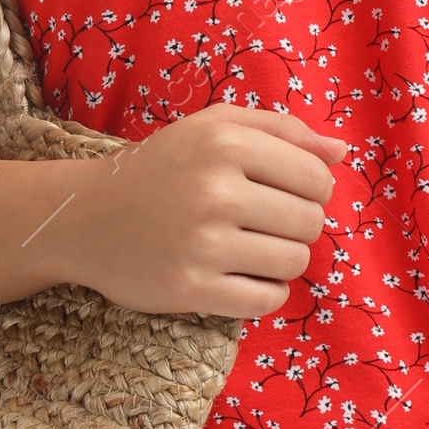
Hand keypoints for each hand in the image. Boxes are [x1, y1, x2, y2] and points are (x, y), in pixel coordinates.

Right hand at [47, 102, 346, 319]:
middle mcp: (216, 191)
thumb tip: (342, 152)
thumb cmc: (160, 169)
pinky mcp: (191, 289)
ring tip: (250, 249)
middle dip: (295, 226)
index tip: (282, 194)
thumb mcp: (213, 128)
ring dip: (281, 260)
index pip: (317, 179)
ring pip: (294, 263)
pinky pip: (266, 300)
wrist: (86, 218)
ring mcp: (203, 244)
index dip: (311, 191)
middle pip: (310, 223)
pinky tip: (241, 277)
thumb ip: (281, 131)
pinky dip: (264, 293)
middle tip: (260, 223)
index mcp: (226, 143)